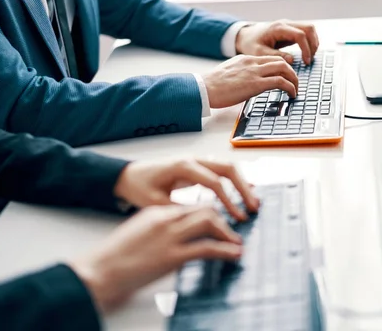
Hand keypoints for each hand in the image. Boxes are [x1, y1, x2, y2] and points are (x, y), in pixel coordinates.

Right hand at [69, 205, 242, 313]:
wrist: (99, 271)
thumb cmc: (114, 257)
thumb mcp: (139, 233)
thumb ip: (159, 229)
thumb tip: (178, 236)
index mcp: (157, 212)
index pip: (192, 205)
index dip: (210, 212)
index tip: (220, 221)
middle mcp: (165, 219)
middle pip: (205, 210)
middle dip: (223, 219)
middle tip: (233, 231)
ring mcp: (169, 236)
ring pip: (209, 223)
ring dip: (228, 233)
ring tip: (236, 242)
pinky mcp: (172, 256)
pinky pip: (207, 248)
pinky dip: (225, 250)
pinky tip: (233, 254)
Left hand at [114, 158, 259, 220]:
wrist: (128, 175)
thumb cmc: (139, 187)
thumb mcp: (156, 203)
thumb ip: (180, 210)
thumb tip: (203, 222)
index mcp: (183, 166)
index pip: (214, 182)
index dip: (229, 201)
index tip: (237, 217)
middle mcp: (193, 159)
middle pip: (227, 169)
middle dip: (243, 188)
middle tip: (253, 208)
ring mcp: (197, 161)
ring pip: (227, 168)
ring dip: (242, 184)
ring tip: (253, 203)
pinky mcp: (198, 167)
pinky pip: (221, 171)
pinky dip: (235, 181)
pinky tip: (246, 191)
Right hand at [203, 54, 297, 107]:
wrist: (204, 88)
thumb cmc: (212, 85)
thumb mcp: (228, 73)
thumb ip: (240, 74)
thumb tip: (246, 83)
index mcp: (245, 59)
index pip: (269, 59)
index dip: (281, 68)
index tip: (284, 77)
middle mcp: (252, 62)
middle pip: (280, 61)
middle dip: (291, 72)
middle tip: (294, 83)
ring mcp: (254, 72)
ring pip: (284, 68)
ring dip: (294, 79)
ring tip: (295, 90)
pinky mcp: (255, 84)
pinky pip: (280, 82)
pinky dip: (290, 87)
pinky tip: (291, 95)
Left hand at [235, 20, 319, 64]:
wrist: (246, 36)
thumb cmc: (251, 44)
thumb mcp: (259, 52)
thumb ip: (275, 56)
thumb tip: (292, 60)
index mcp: (278, 28)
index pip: (300, 35)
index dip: (306, 48)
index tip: (306, 61)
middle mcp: (286, 24)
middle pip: (309, 28)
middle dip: (313, 44)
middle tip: (310, 59)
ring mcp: (289, 25)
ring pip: (310, 29)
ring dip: (313, 42)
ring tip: (309, 57)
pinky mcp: (290, 30)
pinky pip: (306, 32)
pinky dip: (309, 42)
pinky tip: (306, 53)